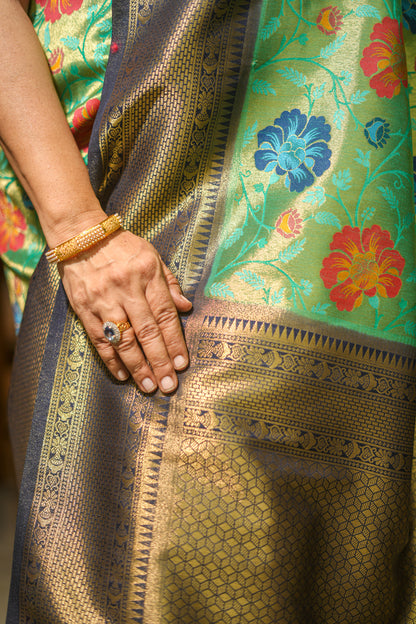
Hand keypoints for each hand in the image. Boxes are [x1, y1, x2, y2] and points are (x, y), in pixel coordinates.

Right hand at [59, 230, 191, 393]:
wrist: (81, 235)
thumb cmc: (122, 247)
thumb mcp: (152, 256)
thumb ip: (169, 283)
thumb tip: (187, 308)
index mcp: (148, 274)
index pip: (165, 315)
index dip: (174, 342)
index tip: (182, 364)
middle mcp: (126, 289)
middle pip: (147, 332)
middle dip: (159, 361)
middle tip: (169, 385)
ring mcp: (104, 300)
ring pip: (124, 340)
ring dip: (138, 367)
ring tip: (149, 386)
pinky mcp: (84, 308)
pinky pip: (99, 339)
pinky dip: (111, 360)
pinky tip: (123, 375)